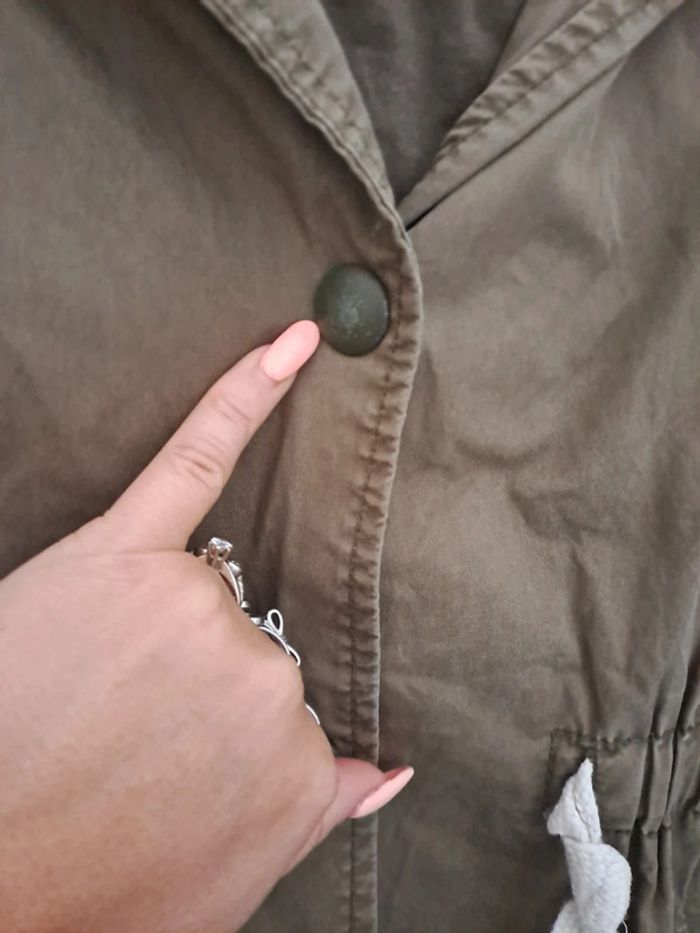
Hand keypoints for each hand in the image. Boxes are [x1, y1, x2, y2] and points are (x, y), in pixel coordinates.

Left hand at [0, 321, 413, 932]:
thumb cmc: (109, 882)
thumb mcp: (242, 873)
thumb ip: (332, 806)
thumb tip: (395, 771)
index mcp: (294, 747)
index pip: (290, 704)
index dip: (225, 735)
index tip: (178, 762)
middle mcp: (256, 672)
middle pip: (252, 647)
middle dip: (192, 690)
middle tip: (124, 741)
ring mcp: (189, 603)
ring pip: (209, 595)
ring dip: (161, 639)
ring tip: (95, 700)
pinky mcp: (126, 552)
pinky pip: (199, 457)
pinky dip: (248, 396)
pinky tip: (292, 348)